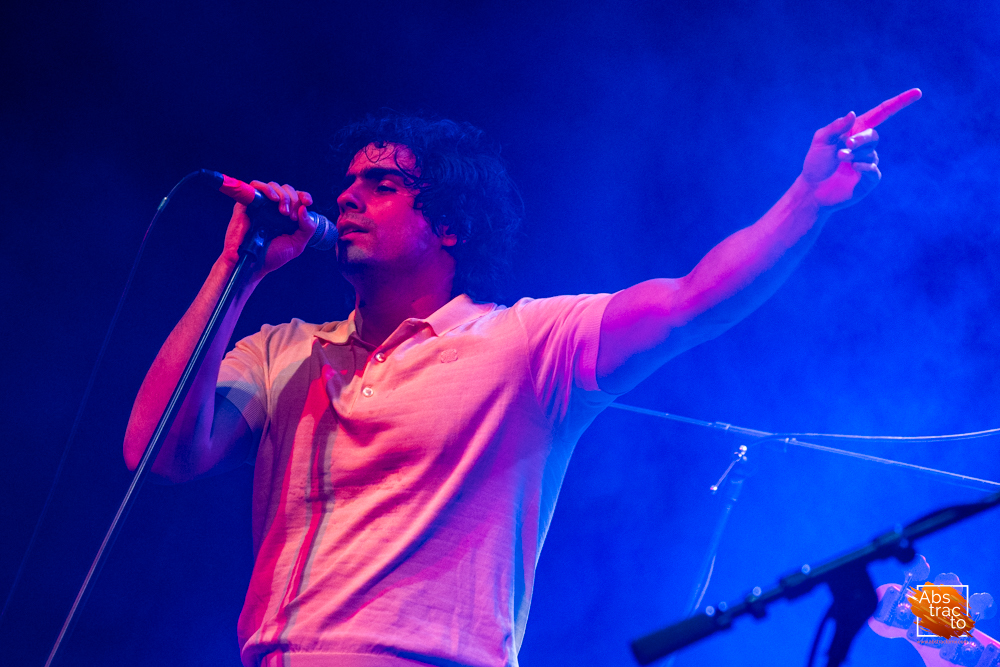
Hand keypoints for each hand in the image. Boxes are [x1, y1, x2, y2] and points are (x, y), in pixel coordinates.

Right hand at [221, 181, 316, 277]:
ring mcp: (260, 206)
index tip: (308, 202)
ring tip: (284, 212)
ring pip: (273, 186)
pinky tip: (274, 199)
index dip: (303, 196)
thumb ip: (307, 228)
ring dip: (283, 195)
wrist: (254, 264)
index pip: (297, 197)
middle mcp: (273, 208)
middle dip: (293, 199)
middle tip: (292, 217)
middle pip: (286, 189)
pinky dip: (266, 189)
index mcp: (286, 215)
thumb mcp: (297, 244)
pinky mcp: (246, 204)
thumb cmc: (272, 256)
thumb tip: (304, 208)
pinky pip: (254, 186)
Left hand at [801, 88, 921, 209]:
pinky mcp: (869, 180)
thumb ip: (836, 127)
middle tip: (846, 145)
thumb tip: (853, 113)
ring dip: (855, 155)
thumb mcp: (821, 141)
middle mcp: (864, 146)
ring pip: (871, 153)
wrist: (812, 190)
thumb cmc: (816, 164)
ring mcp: (868, 162)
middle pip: (873, 136)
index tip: (918, 92)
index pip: (882, 113)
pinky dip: (865, 166)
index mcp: (855, 131)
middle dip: (861, 139)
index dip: (900, 102)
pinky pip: (873, 170)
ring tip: (840, 159)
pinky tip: (854, 167)